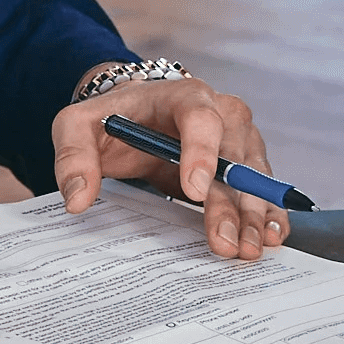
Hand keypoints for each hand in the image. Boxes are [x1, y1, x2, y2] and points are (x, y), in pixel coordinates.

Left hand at [52, 73, 288, 260]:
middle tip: (225, 241)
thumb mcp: (76, 126)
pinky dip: (268, 213)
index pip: (200, 118)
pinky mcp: (246, 163)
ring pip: (253, 178)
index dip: (201, 153)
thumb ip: (74, 157)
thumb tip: (78, 200)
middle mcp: (222, 112)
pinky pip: (262, 188)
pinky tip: (269, 236)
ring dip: (253, 215)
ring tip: (249, 249)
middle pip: (233, 158)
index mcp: (181, 94)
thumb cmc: (109, 117)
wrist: (134, 114)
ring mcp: (239, 138)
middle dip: (230, 203)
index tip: (193, 192)